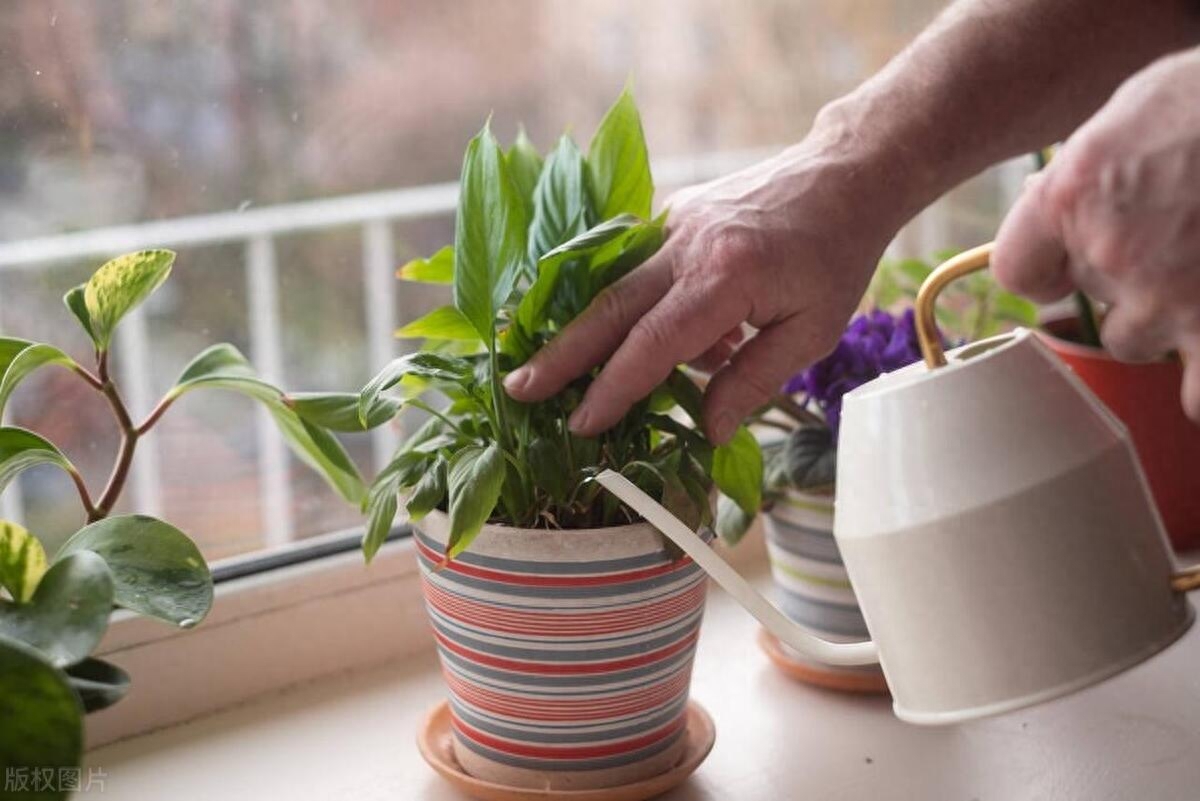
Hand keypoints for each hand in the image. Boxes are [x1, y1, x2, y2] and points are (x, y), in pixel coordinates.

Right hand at [503, 129, 901, 442]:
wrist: (842, 175)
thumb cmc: (836, 258)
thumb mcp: (810, 332)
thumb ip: (752, 380)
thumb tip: (709, 431)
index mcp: (726, 276)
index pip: (653, 343)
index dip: (613, 388)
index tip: (581, 423)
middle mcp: (688, 245)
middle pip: (610, 307)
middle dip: (561, 354)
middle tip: (517, 388)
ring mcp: (675, 223)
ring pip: (617, 287)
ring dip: (587, 333)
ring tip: (563, 371)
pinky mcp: (673, 216)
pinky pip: (642, 271)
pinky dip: (642, 311)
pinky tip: (675, 339)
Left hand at [993, 48, 1199, 419]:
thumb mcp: (1131, 111)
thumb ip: (1087, 171)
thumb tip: (1054, 202)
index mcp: (1073, 195)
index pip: (1017, 269)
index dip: (1043, 269)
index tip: (1064, 266)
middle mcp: (1111, 253)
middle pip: (1087, 298)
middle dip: (1120, 279)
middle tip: (1169, 242)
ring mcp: (1171, 295)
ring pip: (1132, 342)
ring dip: (1159, 321)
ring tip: (1194, 276)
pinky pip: (1198, 395)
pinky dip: (1199, 387)